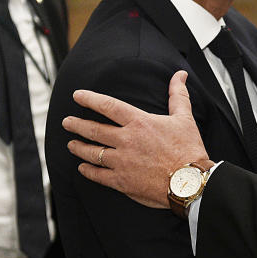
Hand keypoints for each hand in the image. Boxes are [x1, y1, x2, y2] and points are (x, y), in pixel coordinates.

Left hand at [62, 70, 208, 207]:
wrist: (190, 182)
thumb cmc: (189, 150)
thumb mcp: (184, 118)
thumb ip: (177, 95)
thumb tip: (179, 75)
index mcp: (139, 122)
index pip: (108, 106)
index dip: (90, 99)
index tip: (77, 95)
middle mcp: (126, 140)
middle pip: (93, 129)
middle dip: (76, 124)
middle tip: (66, 122)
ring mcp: (121, 162)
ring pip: (91, 152)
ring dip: (78, 147)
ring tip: (71, 144)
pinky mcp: (122, 181)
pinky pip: (98, 175)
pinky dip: (87, 171)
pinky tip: (82, 168)